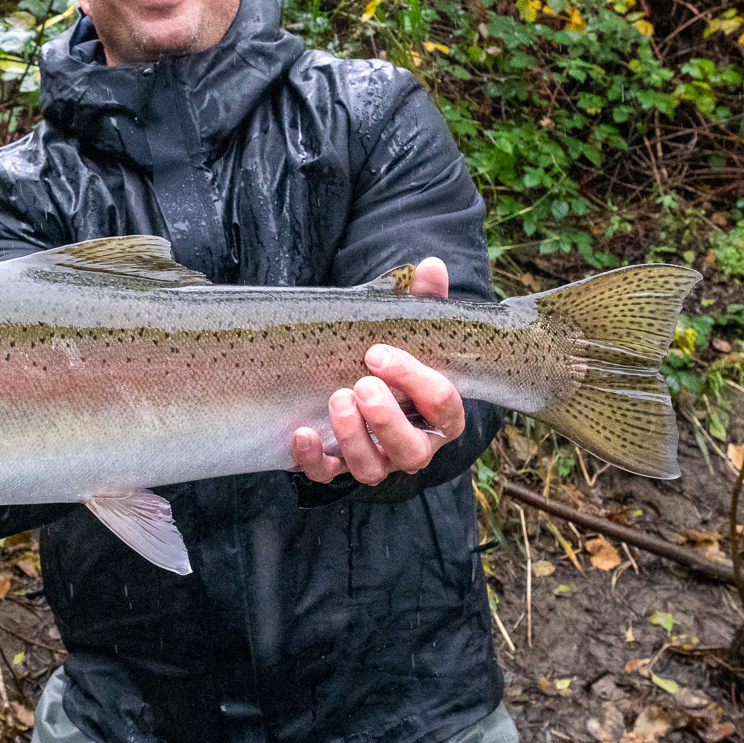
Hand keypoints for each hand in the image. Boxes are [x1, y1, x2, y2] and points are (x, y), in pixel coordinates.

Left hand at [291, 256, 464, 485]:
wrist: (356, 379)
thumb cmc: (390, 357)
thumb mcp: (405, 328)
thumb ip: (421, 301)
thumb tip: (431, 267)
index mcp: (439, 413)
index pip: (443, 405)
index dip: (415, 380)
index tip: (379, 352)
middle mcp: (413, 444)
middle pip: (412, 450)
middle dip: (386, 419)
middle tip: (361, 384)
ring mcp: (377, 459)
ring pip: (372, 469)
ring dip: (353, 437)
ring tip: (336, 398)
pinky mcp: (338, 466)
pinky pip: (327, 476)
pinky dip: (313, 460)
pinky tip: (300, 433)